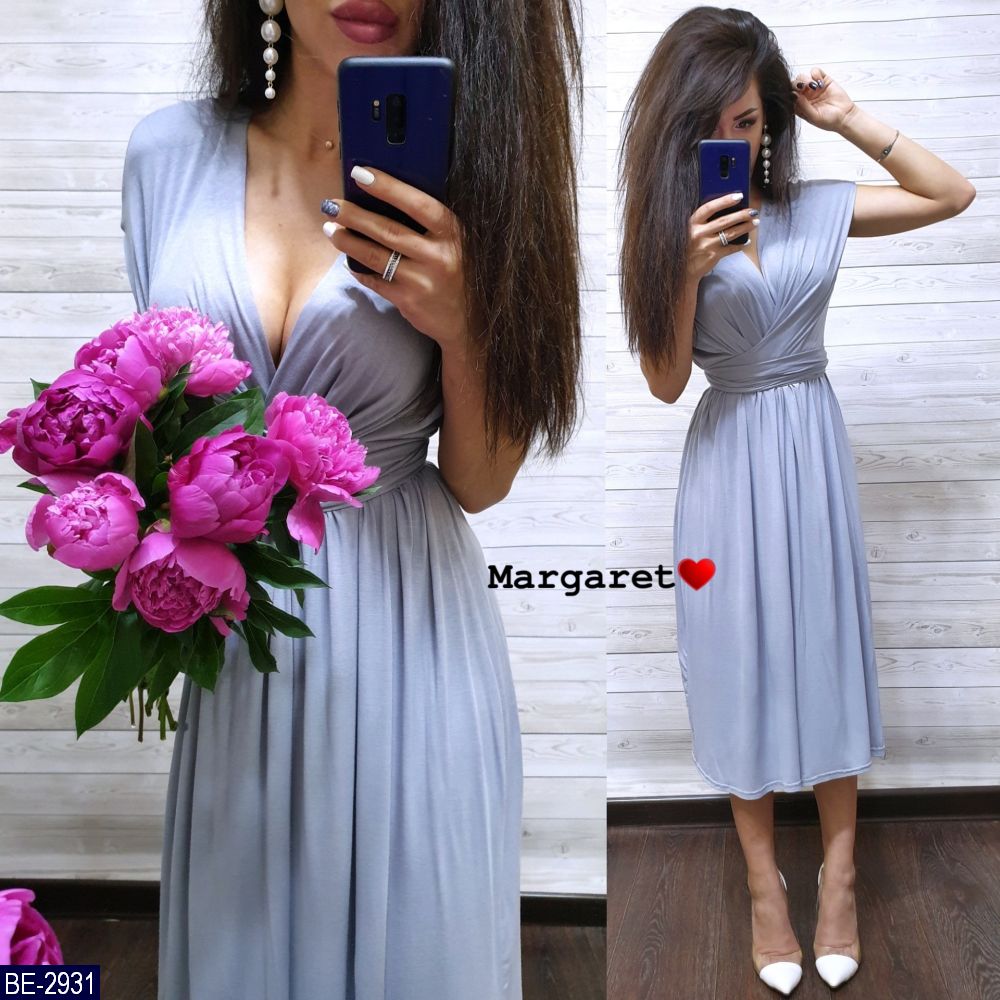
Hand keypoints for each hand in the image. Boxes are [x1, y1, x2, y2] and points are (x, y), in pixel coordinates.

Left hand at [323, 165, 470, 354]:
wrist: (470, 321)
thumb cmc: (460, 273)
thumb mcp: (457, 244)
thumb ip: (432, 225)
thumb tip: (388, 198)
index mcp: (453, 235)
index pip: (418, 205)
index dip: (388, 188)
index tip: (360, 174)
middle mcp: (438, 257)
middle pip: (388, 231)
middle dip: (354, 215)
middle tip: (330, 205)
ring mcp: (422, 281)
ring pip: (375, 256)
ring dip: (348, 241)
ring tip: (331, 229)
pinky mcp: (408, 302)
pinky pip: (375, 281)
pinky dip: (358, 269)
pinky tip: (348, 259)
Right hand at [685, 194, 758, 280]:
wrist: (683, 269)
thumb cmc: (689, 246)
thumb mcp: (691, 230)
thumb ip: (703, 221)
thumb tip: (727, 209)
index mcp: (692, 223)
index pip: (709, 208)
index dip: (725, 201)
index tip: (739, 196)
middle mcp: (698, 233)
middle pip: (724, 221)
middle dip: (741, 214)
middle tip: (753, 211)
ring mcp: (706, 245)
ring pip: (730, 233)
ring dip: (745, 227)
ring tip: (755, 222)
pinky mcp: (713, 256)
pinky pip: (731, 248)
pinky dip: (741, 245)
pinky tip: (747, 241)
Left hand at [790, 68, 856, 131]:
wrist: (845, 116)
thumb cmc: (829, 120)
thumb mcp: (814, 117)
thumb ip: (803, 107)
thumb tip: (794, 95)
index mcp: (799, 106)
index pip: (789, 96)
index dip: (789, 93)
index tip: (796, 94)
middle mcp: (804, 96)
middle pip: (794, 84)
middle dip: (797, 84)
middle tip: (803, 87)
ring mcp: (813, 88)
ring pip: (802, 76)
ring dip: (806, 79)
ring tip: (814, 86)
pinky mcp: (823, 80)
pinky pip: (815, 71)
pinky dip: (815, 74)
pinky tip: (820, 82)